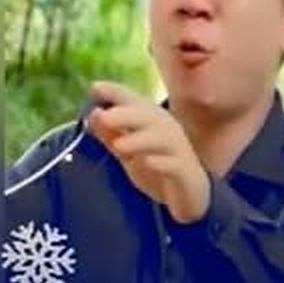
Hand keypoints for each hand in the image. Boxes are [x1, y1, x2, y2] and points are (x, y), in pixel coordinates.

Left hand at [85, 82, 210, 224]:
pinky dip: (161, 163)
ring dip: (140, 139)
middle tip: (104, 117)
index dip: (116, 92)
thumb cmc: (157, 166)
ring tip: (118, 145)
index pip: (133, 101)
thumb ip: (111, 135)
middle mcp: (166, 130)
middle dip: (126, 114)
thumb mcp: (127, 152)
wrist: (189, 194)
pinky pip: (174, 165)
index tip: (95, 87)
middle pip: (148, 116)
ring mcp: (177, 151)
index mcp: (151, 121)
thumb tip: (93, 113)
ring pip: (161, 139)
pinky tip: (148, 162)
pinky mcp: (185, 172)